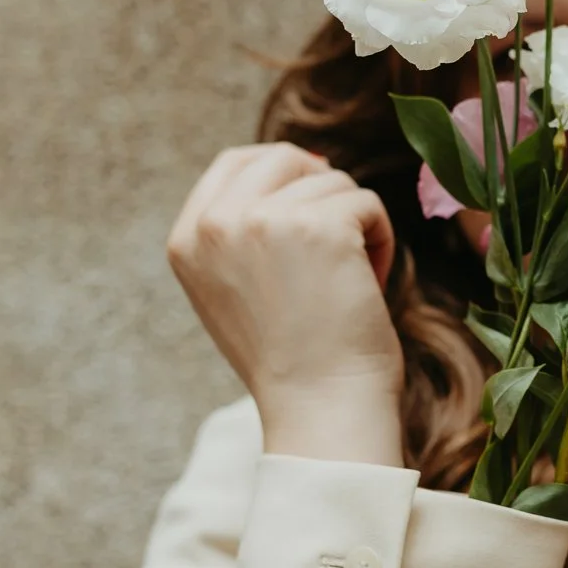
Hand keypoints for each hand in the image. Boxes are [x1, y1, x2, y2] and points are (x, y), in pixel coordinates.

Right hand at [167, 144, 404, 465]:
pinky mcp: (318, 226)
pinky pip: (366, 203)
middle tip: (343, 243)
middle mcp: (215, 224)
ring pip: (333, 182)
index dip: (284, 172)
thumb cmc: (295, 359)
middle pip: (284, 159)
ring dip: (355, 225)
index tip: (315, 205)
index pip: (233, 162)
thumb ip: (245, 230)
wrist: (321, 408)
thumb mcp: (237, 288)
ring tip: (351, 281)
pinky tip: (369, 284)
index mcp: (186, 239)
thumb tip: (307, 163)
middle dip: (323, 192)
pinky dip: (381, 239)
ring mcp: (262, 220)